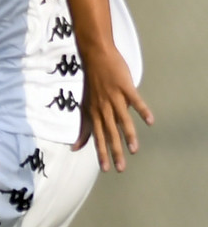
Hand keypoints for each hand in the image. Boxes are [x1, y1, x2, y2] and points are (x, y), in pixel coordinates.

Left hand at [75, 43, 152, 171]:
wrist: (96, 57)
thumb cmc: (92, 84)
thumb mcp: (85, 106)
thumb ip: (83, 128)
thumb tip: (76, 147)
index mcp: (94, 113)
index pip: (98, 137)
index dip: (101, 153)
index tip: (106, 169)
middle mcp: (103, 108)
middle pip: (110, 133)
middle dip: (114, 151)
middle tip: (120, 168)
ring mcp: (115, 97)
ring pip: (122, 120)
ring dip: (128, 135)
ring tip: (134, 150)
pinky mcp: (125, 87)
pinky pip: (135, 100)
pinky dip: (142, 110)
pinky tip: (150, 121)